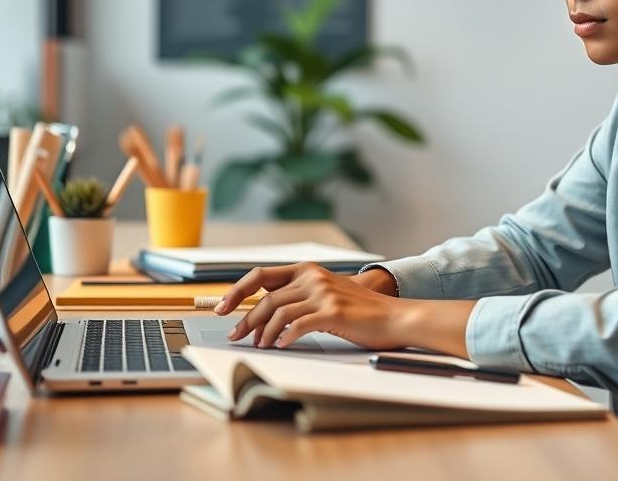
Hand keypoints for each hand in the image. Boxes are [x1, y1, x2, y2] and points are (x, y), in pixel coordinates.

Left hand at [215, 263, 474, 355]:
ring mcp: (323, 294)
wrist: (395, 317)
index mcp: (308, 270)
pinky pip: (298, 325)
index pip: (261, 275)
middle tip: (235, 337)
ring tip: (260, 346)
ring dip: (263, 333)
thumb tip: (265, 313)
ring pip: (278, 313)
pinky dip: (285, 337)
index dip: (237, 291)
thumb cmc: (361, 312)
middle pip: (266, 299)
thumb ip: (300, 295)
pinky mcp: (332, 312)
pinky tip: (282, 346)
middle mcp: (313, 277)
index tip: (222, 308)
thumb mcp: (328, 293)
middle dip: (246, 320)